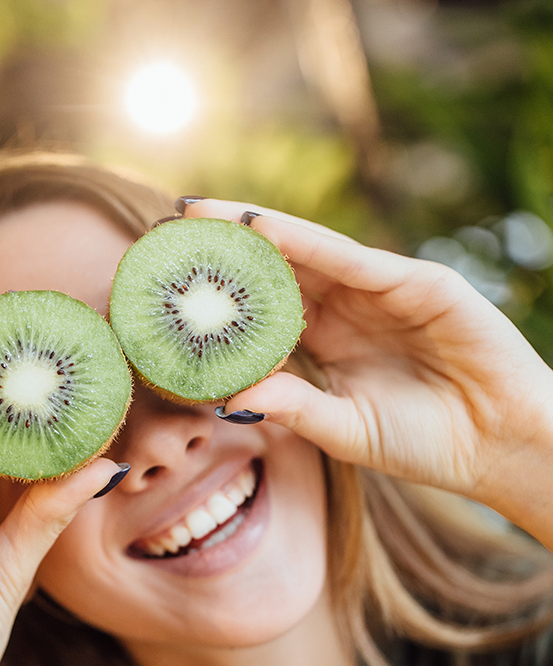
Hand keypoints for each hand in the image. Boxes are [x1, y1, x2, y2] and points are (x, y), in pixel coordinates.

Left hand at [184, 199, 552, 533]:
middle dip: (226, 247)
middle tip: (167, 226)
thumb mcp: (345, 429)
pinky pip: (355, 261)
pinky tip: (264, 230)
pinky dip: (310, 244)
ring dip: (256, 232)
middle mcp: (351, 306)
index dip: (218, 293)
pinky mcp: (421, 283)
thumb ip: (294, 406)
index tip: (164, 283)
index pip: (264, 307)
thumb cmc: (428, 443)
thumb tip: (229, 395)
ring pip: (310, 252)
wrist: (501, 449)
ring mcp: (384, 290)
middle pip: (278, 268)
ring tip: (200, 216)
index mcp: (329, 339)